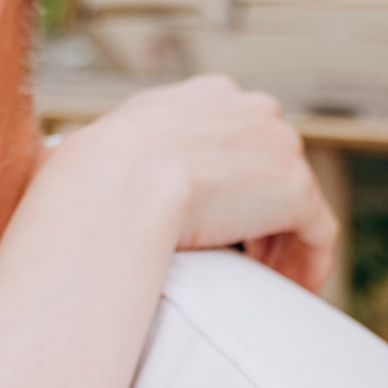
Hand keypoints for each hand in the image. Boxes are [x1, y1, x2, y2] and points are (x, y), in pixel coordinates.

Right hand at [46, 76, 336, 295]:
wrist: (117, 187)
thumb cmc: (89, 180)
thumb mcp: (101, 154)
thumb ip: (116, 160)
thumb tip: (69, 176)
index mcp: (206, 96)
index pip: (236, 136)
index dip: (232, 182)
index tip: (218, 220)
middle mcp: (250, 109)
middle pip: (272, 164)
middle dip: (261, 211)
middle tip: (246, 257)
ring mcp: (278, 146)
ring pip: (296, 200)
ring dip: (282, 240)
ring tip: (264, 281)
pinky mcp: (296, 189)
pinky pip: (318, 232)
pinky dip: (308, 263)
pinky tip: (291, 291)